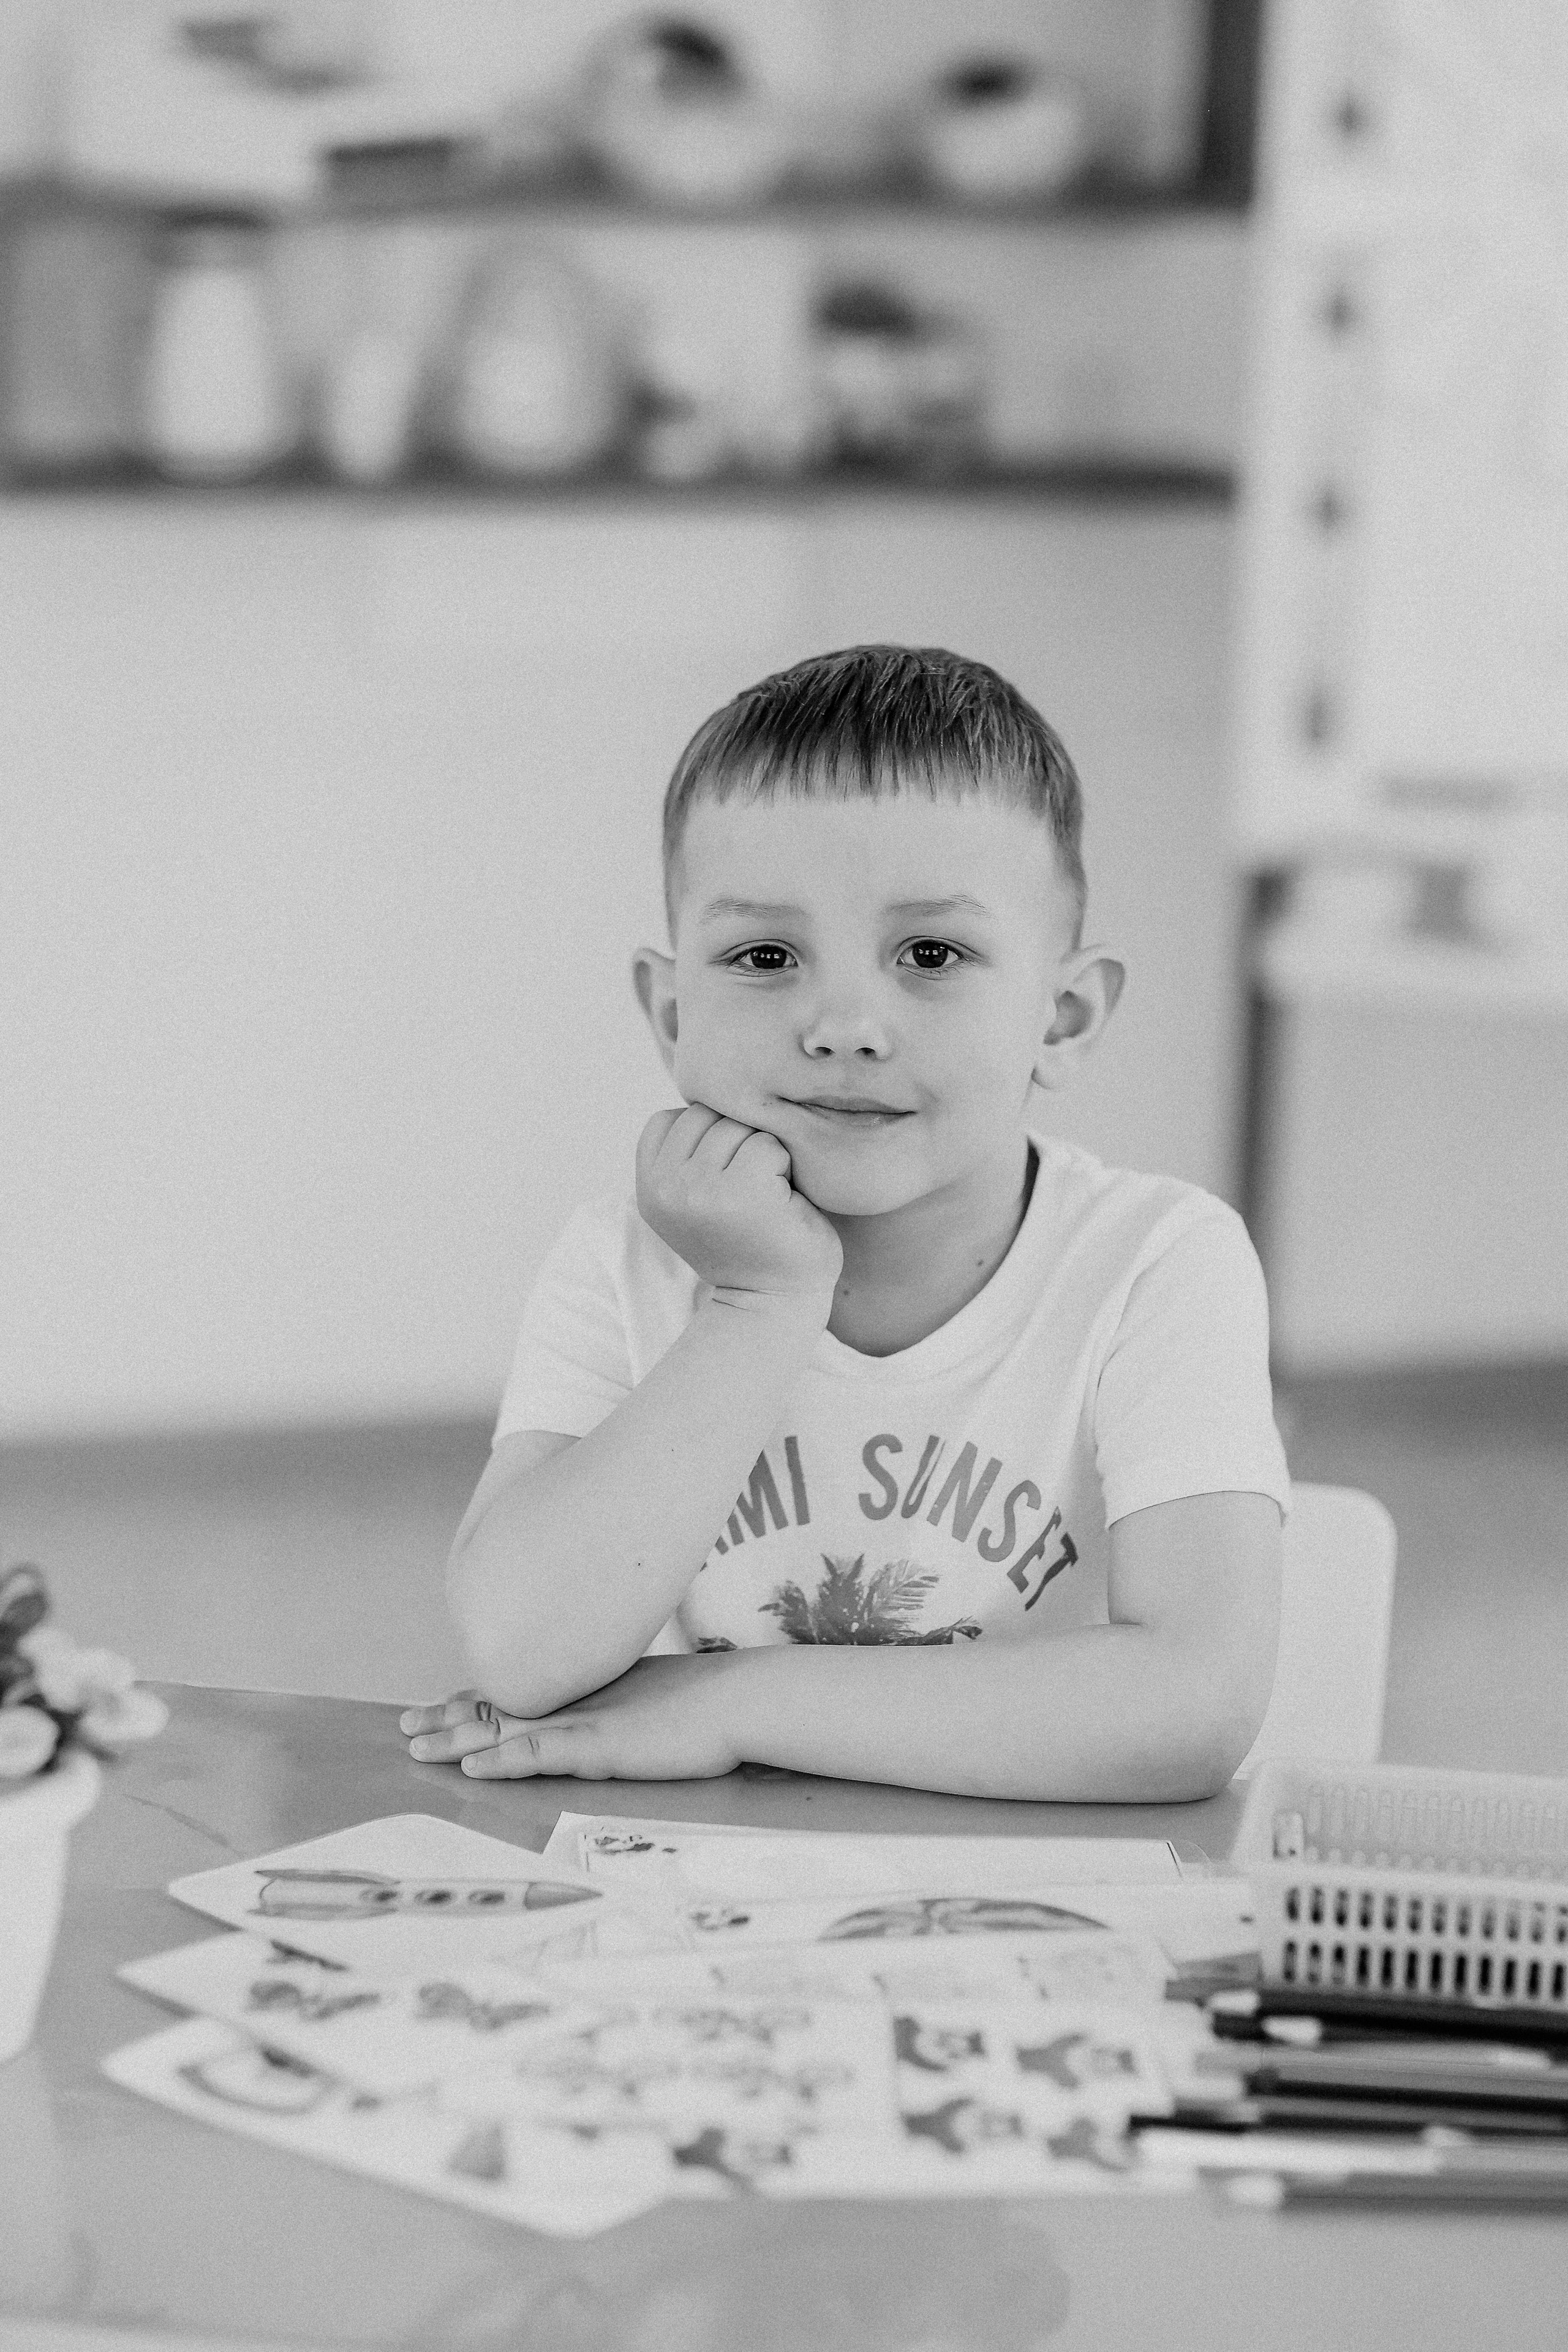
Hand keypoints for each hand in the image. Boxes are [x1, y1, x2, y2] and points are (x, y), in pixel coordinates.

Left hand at [399, 1655, 744, 1781]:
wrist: (743, 1698)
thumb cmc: (710, 1702)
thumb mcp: (653, 1696)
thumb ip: (621, 1702)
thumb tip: (614, 1714)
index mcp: (586, 1687)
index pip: (519, 1690)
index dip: (475, 1697)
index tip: (440, 1702)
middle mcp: (576, 1697)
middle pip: (498, 1704)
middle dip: (448, 1716)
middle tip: (405, 1725)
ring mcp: (585, 1721)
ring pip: (505, 1728)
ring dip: (456, 1739)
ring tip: (416, 1748)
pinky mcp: (600, 1745)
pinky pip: (539, 1752)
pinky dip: (501, 1760)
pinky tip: (472, 1768)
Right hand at [635, 1105, 841, 1305]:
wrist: (774, 1302)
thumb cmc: (747, 1240)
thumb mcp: (694, 1194)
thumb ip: (685, 1150)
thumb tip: (706, 1075)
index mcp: (648, 1186)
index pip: (672, 1117)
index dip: (708, 1139)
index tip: (722, 1183)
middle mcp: (665, 1188)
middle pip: (707, 1115)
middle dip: (737, 1142)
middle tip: (749, 1193)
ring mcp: (701, 1190)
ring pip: (739, 1125)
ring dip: (763, 1155)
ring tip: (763, 1197)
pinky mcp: (743, 1193)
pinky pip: (769, 1144)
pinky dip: (785, 1168)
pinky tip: (780, 1204)